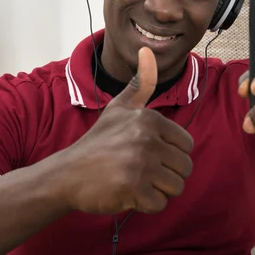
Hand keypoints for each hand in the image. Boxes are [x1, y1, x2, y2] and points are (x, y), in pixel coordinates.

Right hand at [60, 47, 193, 214]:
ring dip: (157, 190)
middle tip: (140, 171)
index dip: (170, 155)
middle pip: (184, 168)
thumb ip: (141, 83)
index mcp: (149, 119)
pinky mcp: (133, 189)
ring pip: (175, 187)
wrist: (67, 174)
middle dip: (165, 175)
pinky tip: (128, 194)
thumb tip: (148, 50)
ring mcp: (140, 164)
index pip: (186, 146)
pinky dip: (146, 204)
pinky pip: (160, 204)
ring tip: (135, 181)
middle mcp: (147, 139)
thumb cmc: (98, 142)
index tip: (147, 155)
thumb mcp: (119, 107)